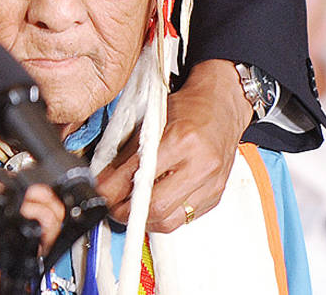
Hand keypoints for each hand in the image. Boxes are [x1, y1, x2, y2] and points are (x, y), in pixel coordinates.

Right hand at [0, 170, 62, 284]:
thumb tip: (9, 188)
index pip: (30, 196)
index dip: (49, 204)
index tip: (51, 206)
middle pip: (34, 225)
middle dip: (48, 228)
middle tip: (45, 228)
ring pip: (20, 251)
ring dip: (30, 250)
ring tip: (26, 244)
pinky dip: (7, 269)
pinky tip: (6, 262)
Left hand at [97, 59, 251, 231]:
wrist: (223, 106)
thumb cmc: (190, 107)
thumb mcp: (153, 119)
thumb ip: (129, 151)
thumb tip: (106, 179)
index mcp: (182, 140)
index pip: (140, 175)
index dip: (114, 189)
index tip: (101, 192)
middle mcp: (200, 165)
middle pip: (157, 206)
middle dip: (127, 211)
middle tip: (112, 205)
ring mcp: (211, 184)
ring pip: (170, 220)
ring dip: (144, 219)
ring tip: (129, 208)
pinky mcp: (215, 196)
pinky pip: (184, 219)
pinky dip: (163, 217)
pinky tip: (152, 206)